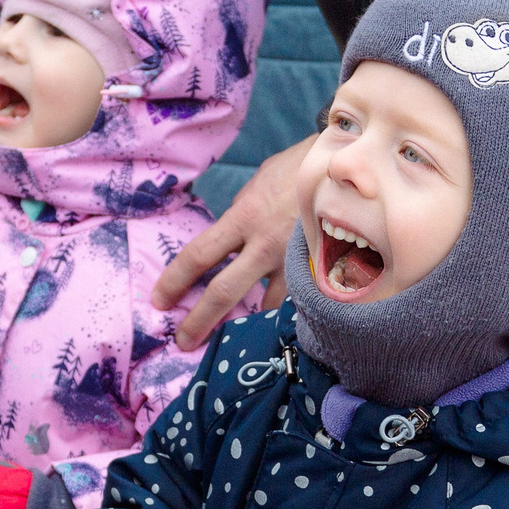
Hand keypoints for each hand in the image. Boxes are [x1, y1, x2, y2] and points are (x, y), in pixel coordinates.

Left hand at [151, 134, 312, 347]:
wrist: (349, 167)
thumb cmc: (298, 170)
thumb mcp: (258, 185)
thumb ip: (240, 214)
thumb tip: (226, 237)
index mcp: (244, 217)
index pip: (199, 255)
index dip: (174, 281)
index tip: (160, 301)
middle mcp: (266, 244)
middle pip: (223, 292)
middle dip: (199, 321)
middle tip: (183, 341)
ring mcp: (294, 262)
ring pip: (263, 307)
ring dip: (246, 323)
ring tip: (233, 336)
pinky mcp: (319, 272)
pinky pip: (294, 302)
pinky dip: (282, 311)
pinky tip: (273, 322)